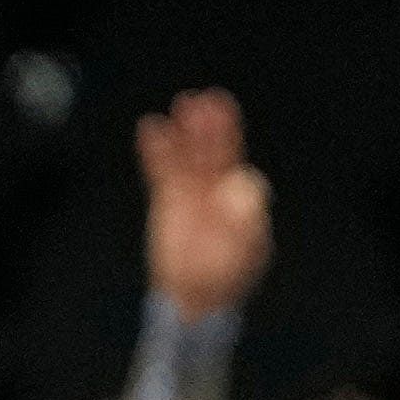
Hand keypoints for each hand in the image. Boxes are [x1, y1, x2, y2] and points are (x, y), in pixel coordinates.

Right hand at [137, 89, 271, 321]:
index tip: (222, 112)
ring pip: (186, 155)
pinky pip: (160, 170)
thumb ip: (249, 217)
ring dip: (184, 131)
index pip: (234, 158)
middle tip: (203, 100)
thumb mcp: (246, 249)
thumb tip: (248, 185)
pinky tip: (151, 127)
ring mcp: (190, 193)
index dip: (229, 134)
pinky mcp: (167, 200)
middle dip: (208, 126)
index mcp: (239, 197)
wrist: (193, 299)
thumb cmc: (224, 277)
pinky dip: (156, 150)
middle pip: (211, 150)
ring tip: (182, 104)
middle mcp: (216, 188)